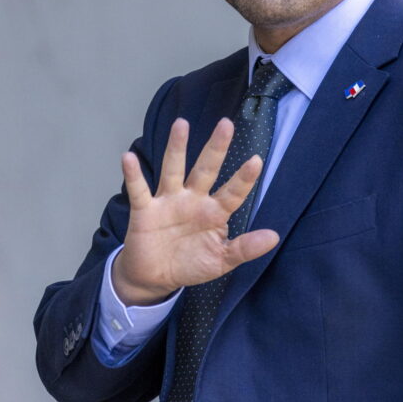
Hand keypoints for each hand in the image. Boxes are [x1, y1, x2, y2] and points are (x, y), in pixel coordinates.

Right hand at [112, 117, 278, 305]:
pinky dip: (133, 175)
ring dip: (177, 148)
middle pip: (206, 170)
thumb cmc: (191, 263)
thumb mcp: (221, 260)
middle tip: (227, 124)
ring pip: (174, 169)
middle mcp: (193, 200)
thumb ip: (245, 248)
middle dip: (216, 148)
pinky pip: (139, 190)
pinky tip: (128, 157)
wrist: (155, 277)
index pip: (233, 192)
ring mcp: (169, 202)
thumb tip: (274, 237)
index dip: (244, 178)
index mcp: (215, 212)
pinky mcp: (145, 210)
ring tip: (181, 124)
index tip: (256, 161)